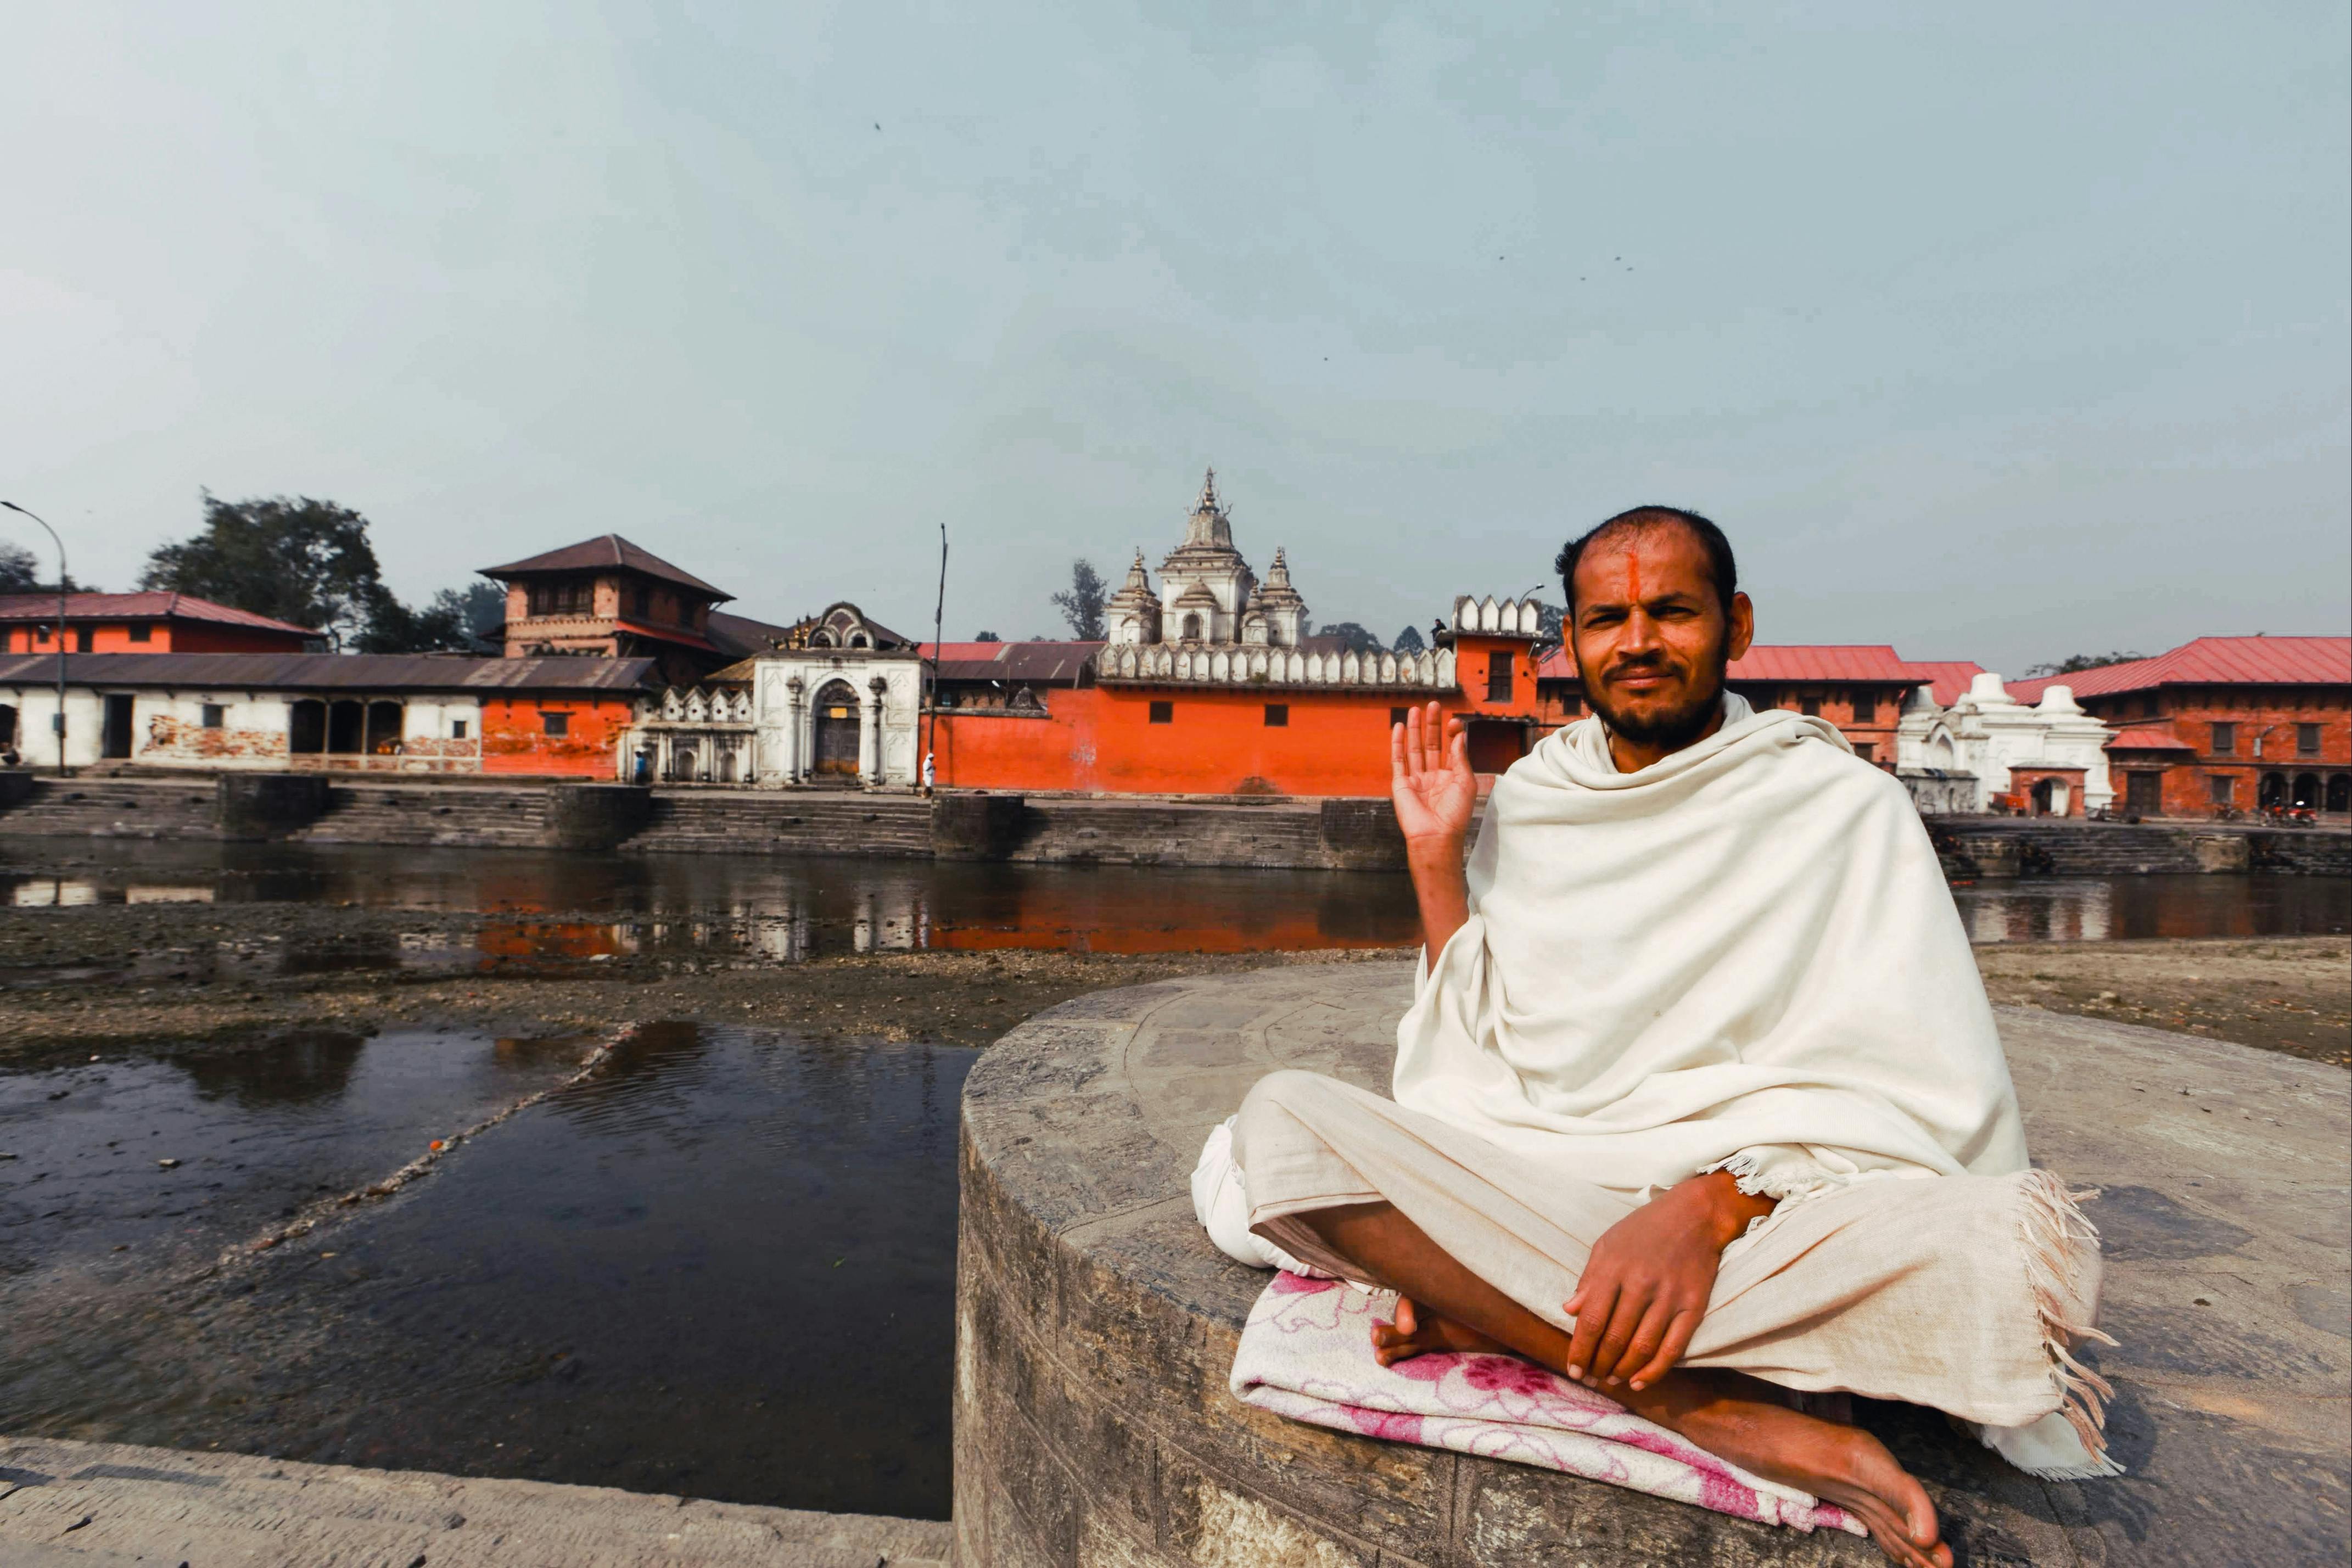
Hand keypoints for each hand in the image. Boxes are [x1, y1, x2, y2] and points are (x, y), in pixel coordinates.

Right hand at [1390, 701, 1474, 849]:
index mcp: (1451, 777)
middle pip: (1432, 744)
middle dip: (1432, 725)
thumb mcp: (1466, 782)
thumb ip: (1460, 757)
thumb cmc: (1455, 815)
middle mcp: (1433, 776)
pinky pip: (1398, 759)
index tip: (1455, 722)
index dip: (1453, 734)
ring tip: (1415, 710)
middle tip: (1433, 705)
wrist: (1436, 835)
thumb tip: (1459, 735)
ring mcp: (1416, 779)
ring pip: (1415, 748)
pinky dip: (1398, 743)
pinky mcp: (1401, 783)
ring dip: (1415, 729)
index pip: (1451, 749)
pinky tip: (1399, 727)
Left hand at [1562, 1171, 1773, 1392]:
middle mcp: (1640, 1285)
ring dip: (1623, 1371)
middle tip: (1591, 1379)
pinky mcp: (1694, 1306)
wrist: (1695, 1215)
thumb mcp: (1608, 1244)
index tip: (1573, 1369)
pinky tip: (1639, 1381)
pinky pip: (1673, 1347)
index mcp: (1614, 1268)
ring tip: (1611, 1380)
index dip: (1580, 1350)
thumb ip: (1589, 1279)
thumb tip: (1569, 1310)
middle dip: (1598, 1365)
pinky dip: (1654, 1370)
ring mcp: (1669, 1297)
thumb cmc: (1645, 1228)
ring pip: (1642, 1347)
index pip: (1591, 1320)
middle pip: (1614, 1338)